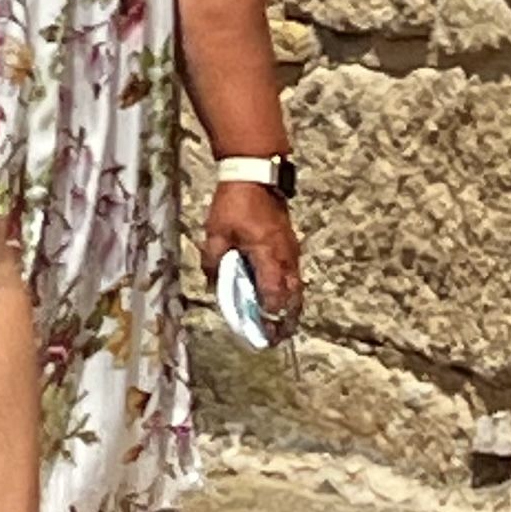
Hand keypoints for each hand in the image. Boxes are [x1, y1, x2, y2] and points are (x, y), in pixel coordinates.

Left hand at [200, 183, 301, 327]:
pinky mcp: (291, 246)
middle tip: (274, 336)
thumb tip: (214, 284)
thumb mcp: (215, 232)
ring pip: (296, 287)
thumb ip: (214, 261)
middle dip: (285, 319)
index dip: (269, 315)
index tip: (263, 331)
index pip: (273, 294)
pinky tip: (277, 297)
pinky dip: (288, 290)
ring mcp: (291, 251)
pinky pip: (294, 275)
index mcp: (266, 255)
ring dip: (288, 307)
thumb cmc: (234, 203)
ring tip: (278, 323)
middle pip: (292, 297)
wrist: (256, 176)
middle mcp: (285, 257)